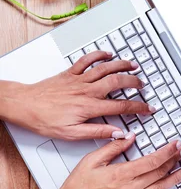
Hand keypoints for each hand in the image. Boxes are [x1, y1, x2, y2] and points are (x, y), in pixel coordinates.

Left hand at [0, 51, 153, 139]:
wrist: (24, 105)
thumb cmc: (44, 120)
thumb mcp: (72, 134)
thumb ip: (97, 132)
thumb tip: (117, 133)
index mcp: (89, 107)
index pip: (121, 106)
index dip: (138, 107)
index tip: (148, 109)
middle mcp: (86, 90)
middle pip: (117, 81)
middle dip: (134, 82)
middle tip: (143, 85)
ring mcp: (79, 80)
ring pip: (105, 68)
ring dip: (122, 65)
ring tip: (133, 65)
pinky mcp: (70, 73)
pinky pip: (87, 60)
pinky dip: (99, 55)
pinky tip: (107, 54)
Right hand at [44, 136, 180, 188]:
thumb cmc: (77, 187)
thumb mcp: (91, 160)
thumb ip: (112, 148)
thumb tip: (129, 138)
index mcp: (121, 174)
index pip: (151, 160)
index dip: (167, 151)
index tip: (175, 144)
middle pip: (159, 173)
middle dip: (174, 161)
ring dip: (176, 179)